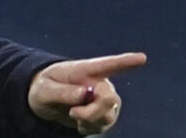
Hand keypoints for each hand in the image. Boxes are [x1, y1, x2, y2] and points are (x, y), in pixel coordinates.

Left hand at [27, 52, 146, 134]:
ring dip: (89, 119)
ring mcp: (104, 100)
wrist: (44, 102)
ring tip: (72, 113)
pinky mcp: (103, 115)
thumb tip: (86, 93)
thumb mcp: (44, 89)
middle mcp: (99, 83)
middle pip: (109, 98)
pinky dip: (88, 127)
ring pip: (108, 115)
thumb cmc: (44, 88)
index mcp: (85, 70)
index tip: (141, 58)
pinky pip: (103, 126)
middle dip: (93, 110)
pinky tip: (78, 122)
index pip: (108, 64)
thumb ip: (63, 91)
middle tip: (74, 112)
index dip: (125, 61)